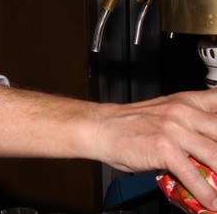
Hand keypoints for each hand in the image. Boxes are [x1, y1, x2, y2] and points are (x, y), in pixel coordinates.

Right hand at [94, 90, 216, 210]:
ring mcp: (175, 129)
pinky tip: (212, 202)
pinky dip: (206, 193)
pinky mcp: (163, 147)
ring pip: (216, 155)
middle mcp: (185, 112)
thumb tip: (210, 149)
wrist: (99, 127)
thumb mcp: (166, 113)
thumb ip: (193, 125)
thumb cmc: (130, 124)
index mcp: (188, 102)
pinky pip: (192, 174)